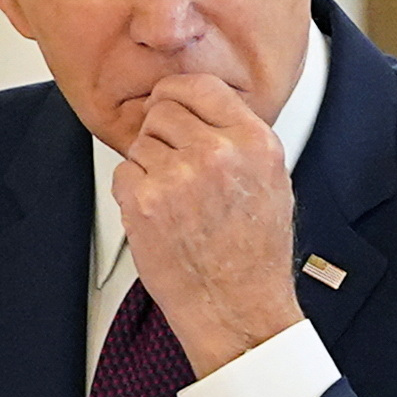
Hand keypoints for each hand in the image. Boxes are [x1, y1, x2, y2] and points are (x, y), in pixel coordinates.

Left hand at [112, 74, 305, 375]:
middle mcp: (218, 154)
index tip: (170, 104)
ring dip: (148, 168)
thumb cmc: (254, 256)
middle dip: (162, 136)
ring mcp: (179, 177)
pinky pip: (123, 173)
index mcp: (254, 143)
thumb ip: (239, 139)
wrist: (238, 309)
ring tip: (176, 203)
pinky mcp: (145, 202)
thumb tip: (201, 109)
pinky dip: (133, 193)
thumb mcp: (273, 183)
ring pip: (140, 143)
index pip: (200, 86)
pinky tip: (160, 217)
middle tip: (176, 169)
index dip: (177, 94)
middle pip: (163, 111)